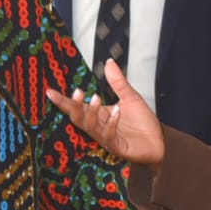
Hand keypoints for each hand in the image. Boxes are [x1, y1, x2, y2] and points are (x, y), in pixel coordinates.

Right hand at [44, 59, 165, 167]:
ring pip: (90, 127)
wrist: (161, 143)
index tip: (50, 91)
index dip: (63, 101)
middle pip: (78, 118)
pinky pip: (109, 136)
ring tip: (96, 98)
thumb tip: (108, 62)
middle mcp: (98, 127)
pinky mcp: (117, 147)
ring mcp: (106, 138)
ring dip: (91, 112)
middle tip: (77, 92)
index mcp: (98, 115)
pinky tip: (117, 111)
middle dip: (74, 106)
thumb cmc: (143, 124)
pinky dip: (111, 122)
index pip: (76, 107)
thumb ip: (117, 82)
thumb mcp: (130, 98)